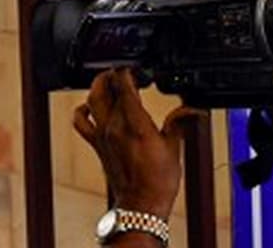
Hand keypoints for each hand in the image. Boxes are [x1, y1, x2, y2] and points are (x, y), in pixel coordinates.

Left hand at [73, 69, 203, 217]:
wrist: (141, 204)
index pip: (124, 85)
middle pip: (104, 87)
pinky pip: (80, 122)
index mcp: (135, 123)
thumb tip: (192, 109)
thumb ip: (180, 123)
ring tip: (108, 81)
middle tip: (123, 72)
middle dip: (112, 74)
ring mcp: (102, 134)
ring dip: (98, 86)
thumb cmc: (158, 181)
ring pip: (91, 99)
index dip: (128, 71)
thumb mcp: (174, 147)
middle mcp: (114, 125)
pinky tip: (89, 106)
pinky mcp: (96, 143)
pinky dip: (82, 110)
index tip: (136, 68)